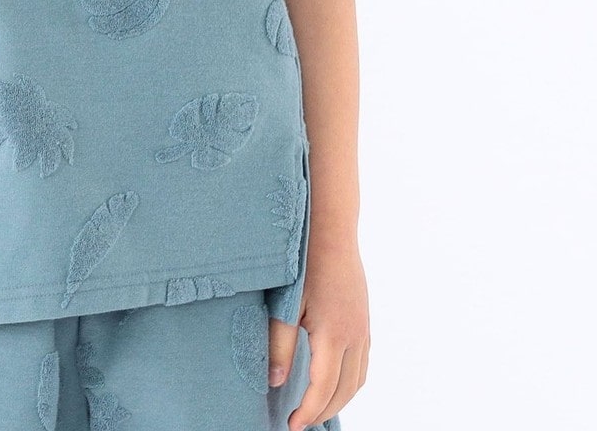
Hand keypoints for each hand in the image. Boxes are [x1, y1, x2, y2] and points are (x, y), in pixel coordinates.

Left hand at [267, 238, 369, 430]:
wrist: (331, 228)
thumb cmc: (304, 260)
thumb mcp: (286, 302)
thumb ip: (279, 343)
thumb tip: (275, 381)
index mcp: (334, 334)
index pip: (323, 388)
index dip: (308, 412)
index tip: (292, 427)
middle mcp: (355, 336)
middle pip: (344, 390)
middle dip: (323, 411)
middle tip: (301, 422)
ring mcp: (363, 328)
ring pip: (357, 380)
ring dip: (338, 399)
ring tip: (315, 408)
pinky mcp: (363, 320)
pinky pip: (362, 363)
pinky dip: (349, 381)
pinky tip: (332, 381)